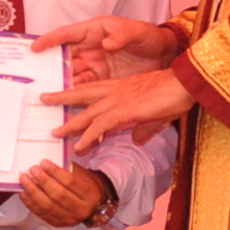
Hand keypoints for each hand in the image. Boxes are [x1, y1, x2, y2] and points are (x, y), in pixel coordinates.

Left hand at [15, 161, 113, 228]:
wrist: (93, 206)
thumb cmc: (87, 186)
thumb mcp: (84, 175)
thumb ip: (68, 169)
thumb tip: (47, 163)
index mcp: (90, 194)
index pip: (71, 182)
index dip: (56, 172)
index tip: (44, 163)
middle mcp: (82, 209)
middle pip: (59, 195)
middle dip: (43, 181)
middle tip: (33, 170)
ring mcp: (69, 219)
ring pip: (48, 206)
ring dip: (33, 192)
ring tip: (24, 179)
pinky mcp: (58, 224)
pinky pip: (41, 213)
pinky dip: (30, 202)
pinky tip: (24, 192)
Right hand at [39, 16, 183, 84]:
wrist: (166, 56)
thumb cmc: (150, 37)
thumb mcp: (138, 32)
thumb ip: (123, 36)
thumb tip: (106, 44)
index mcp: (96, 31)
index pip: (68, 34)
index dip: (50, 40)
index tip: (35, 48)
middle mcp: (91, 48)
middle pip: (65, 58)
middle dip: (49, 68)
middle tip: (35, 79)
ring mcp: (95, 65)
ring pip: (72, 76)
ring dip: (61, 86)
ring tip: (47, 97)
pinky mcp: (103, 80)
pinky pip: (86, 89)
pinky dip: (76, 97)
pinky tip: (68, 106)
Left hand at [53, 67, 198, 155]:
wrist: (186, 84)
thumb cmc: (174, 94)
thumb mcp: (156, 115)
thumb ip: (144, 128)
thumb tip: (137, 140)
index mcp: (122, 88)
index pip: (93, 91)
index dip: (78, 95)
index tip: (63, 99)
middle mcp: (116, 90)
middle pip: (82, 94)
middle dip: (62, 98)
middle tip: (44, 100)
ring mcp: (119, 99)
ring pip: (87, 112)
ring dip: (70, 124)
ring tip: (55, 133)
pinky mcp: (125, 109)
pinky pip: (101, 124)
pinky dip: (89, 135)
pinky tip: (80, 146)